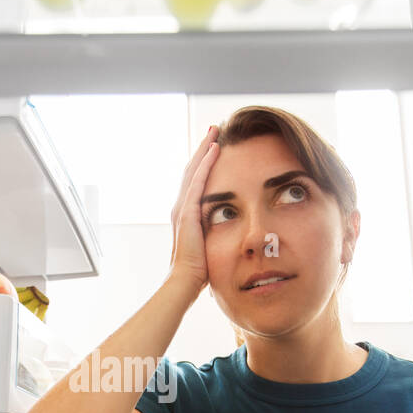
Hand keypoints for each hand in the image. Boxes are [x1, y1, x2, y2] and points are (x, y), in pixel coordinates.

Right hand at [168, 125, 219, 294]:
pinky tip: (215, 148)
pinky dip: (206, 162)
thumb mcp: (209, 247)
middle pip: (192, 170)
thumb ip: (214, 236)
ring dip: (205, 149)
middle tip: (215, 130)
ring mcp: (182, 207)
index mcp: (185, 215)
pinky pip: (198, 180)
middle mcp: (180, 207)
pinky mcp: (187, 211)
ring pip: (194, 170)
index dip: (205, 164)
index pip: (195, 182)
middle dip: (204, 149)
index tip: (216, 148)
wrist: (184, 282)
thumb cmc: (198, 272)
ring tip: (215, 131)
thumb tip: (231, 235)